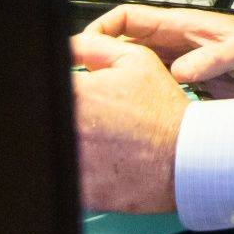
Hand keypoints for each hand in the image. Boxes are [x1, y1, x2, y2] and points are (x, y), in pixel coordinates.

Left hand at [72, 33, 189, 213]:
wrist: (182, 155)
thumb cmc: (162, 111)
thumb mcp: (136, 60)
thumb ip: (94, 46)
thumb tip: (67, 46)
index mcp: (78, 93)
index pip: (51, 83)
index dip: (68, 88)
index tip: (81, 95)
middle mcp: (70, 127)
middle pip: (54, 115)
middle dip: (73, 115)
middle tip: (98, 119)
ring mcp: (73, 159)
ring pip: (60, 144)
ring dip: (76, 141)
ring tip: (103, 141)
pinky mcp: (79, 187)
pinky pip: (68, 175)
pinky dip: (83, 168)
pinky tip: (105, 161)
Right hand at [84, 4, 233, 98]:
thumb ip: (212, 59)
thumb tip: (178, 73)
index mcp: (179, 25)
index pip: (129, 18)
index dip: (103, 27)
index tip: (82, 48)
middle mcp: (171, 43)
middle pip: (124, 45)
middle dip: (100, 59)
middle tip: (80, 83)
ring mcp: (175, 62)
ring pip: (134, 68)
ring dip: (116, 80)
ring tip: (96, 101)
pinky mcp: (183, 82)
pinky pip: (152, 86)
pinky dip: (137, 95)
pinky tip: (127, 113)